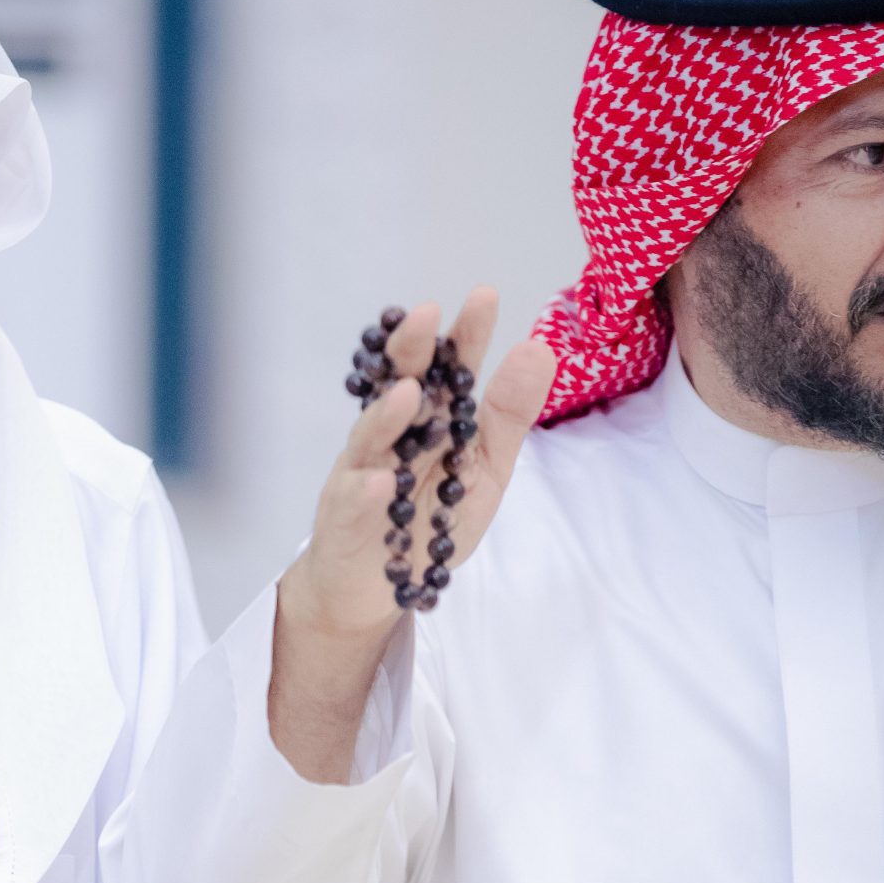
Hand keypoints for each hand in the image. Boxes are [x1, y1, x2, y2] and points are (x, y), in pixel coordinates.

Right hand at [270, 289, 556, 779]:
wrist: (373, 586)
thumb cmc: (431, 523)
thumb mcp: (484, 469)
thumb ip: (508, 415)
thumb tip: (540, 348)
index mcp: (431, 420)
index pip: (448, 368)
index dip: (464, 335)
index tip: (484, 296)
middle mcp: (392, 436)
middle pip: (398, 384)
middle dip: (413, 351)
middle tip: (428, 316)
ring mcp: (362, 471)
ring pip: (370, 437)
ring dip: (387, 416)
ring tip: (408, 392)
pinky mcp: (342, 516)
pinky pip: (352, 500)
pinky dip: (365, 491)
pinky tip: (379, 480)